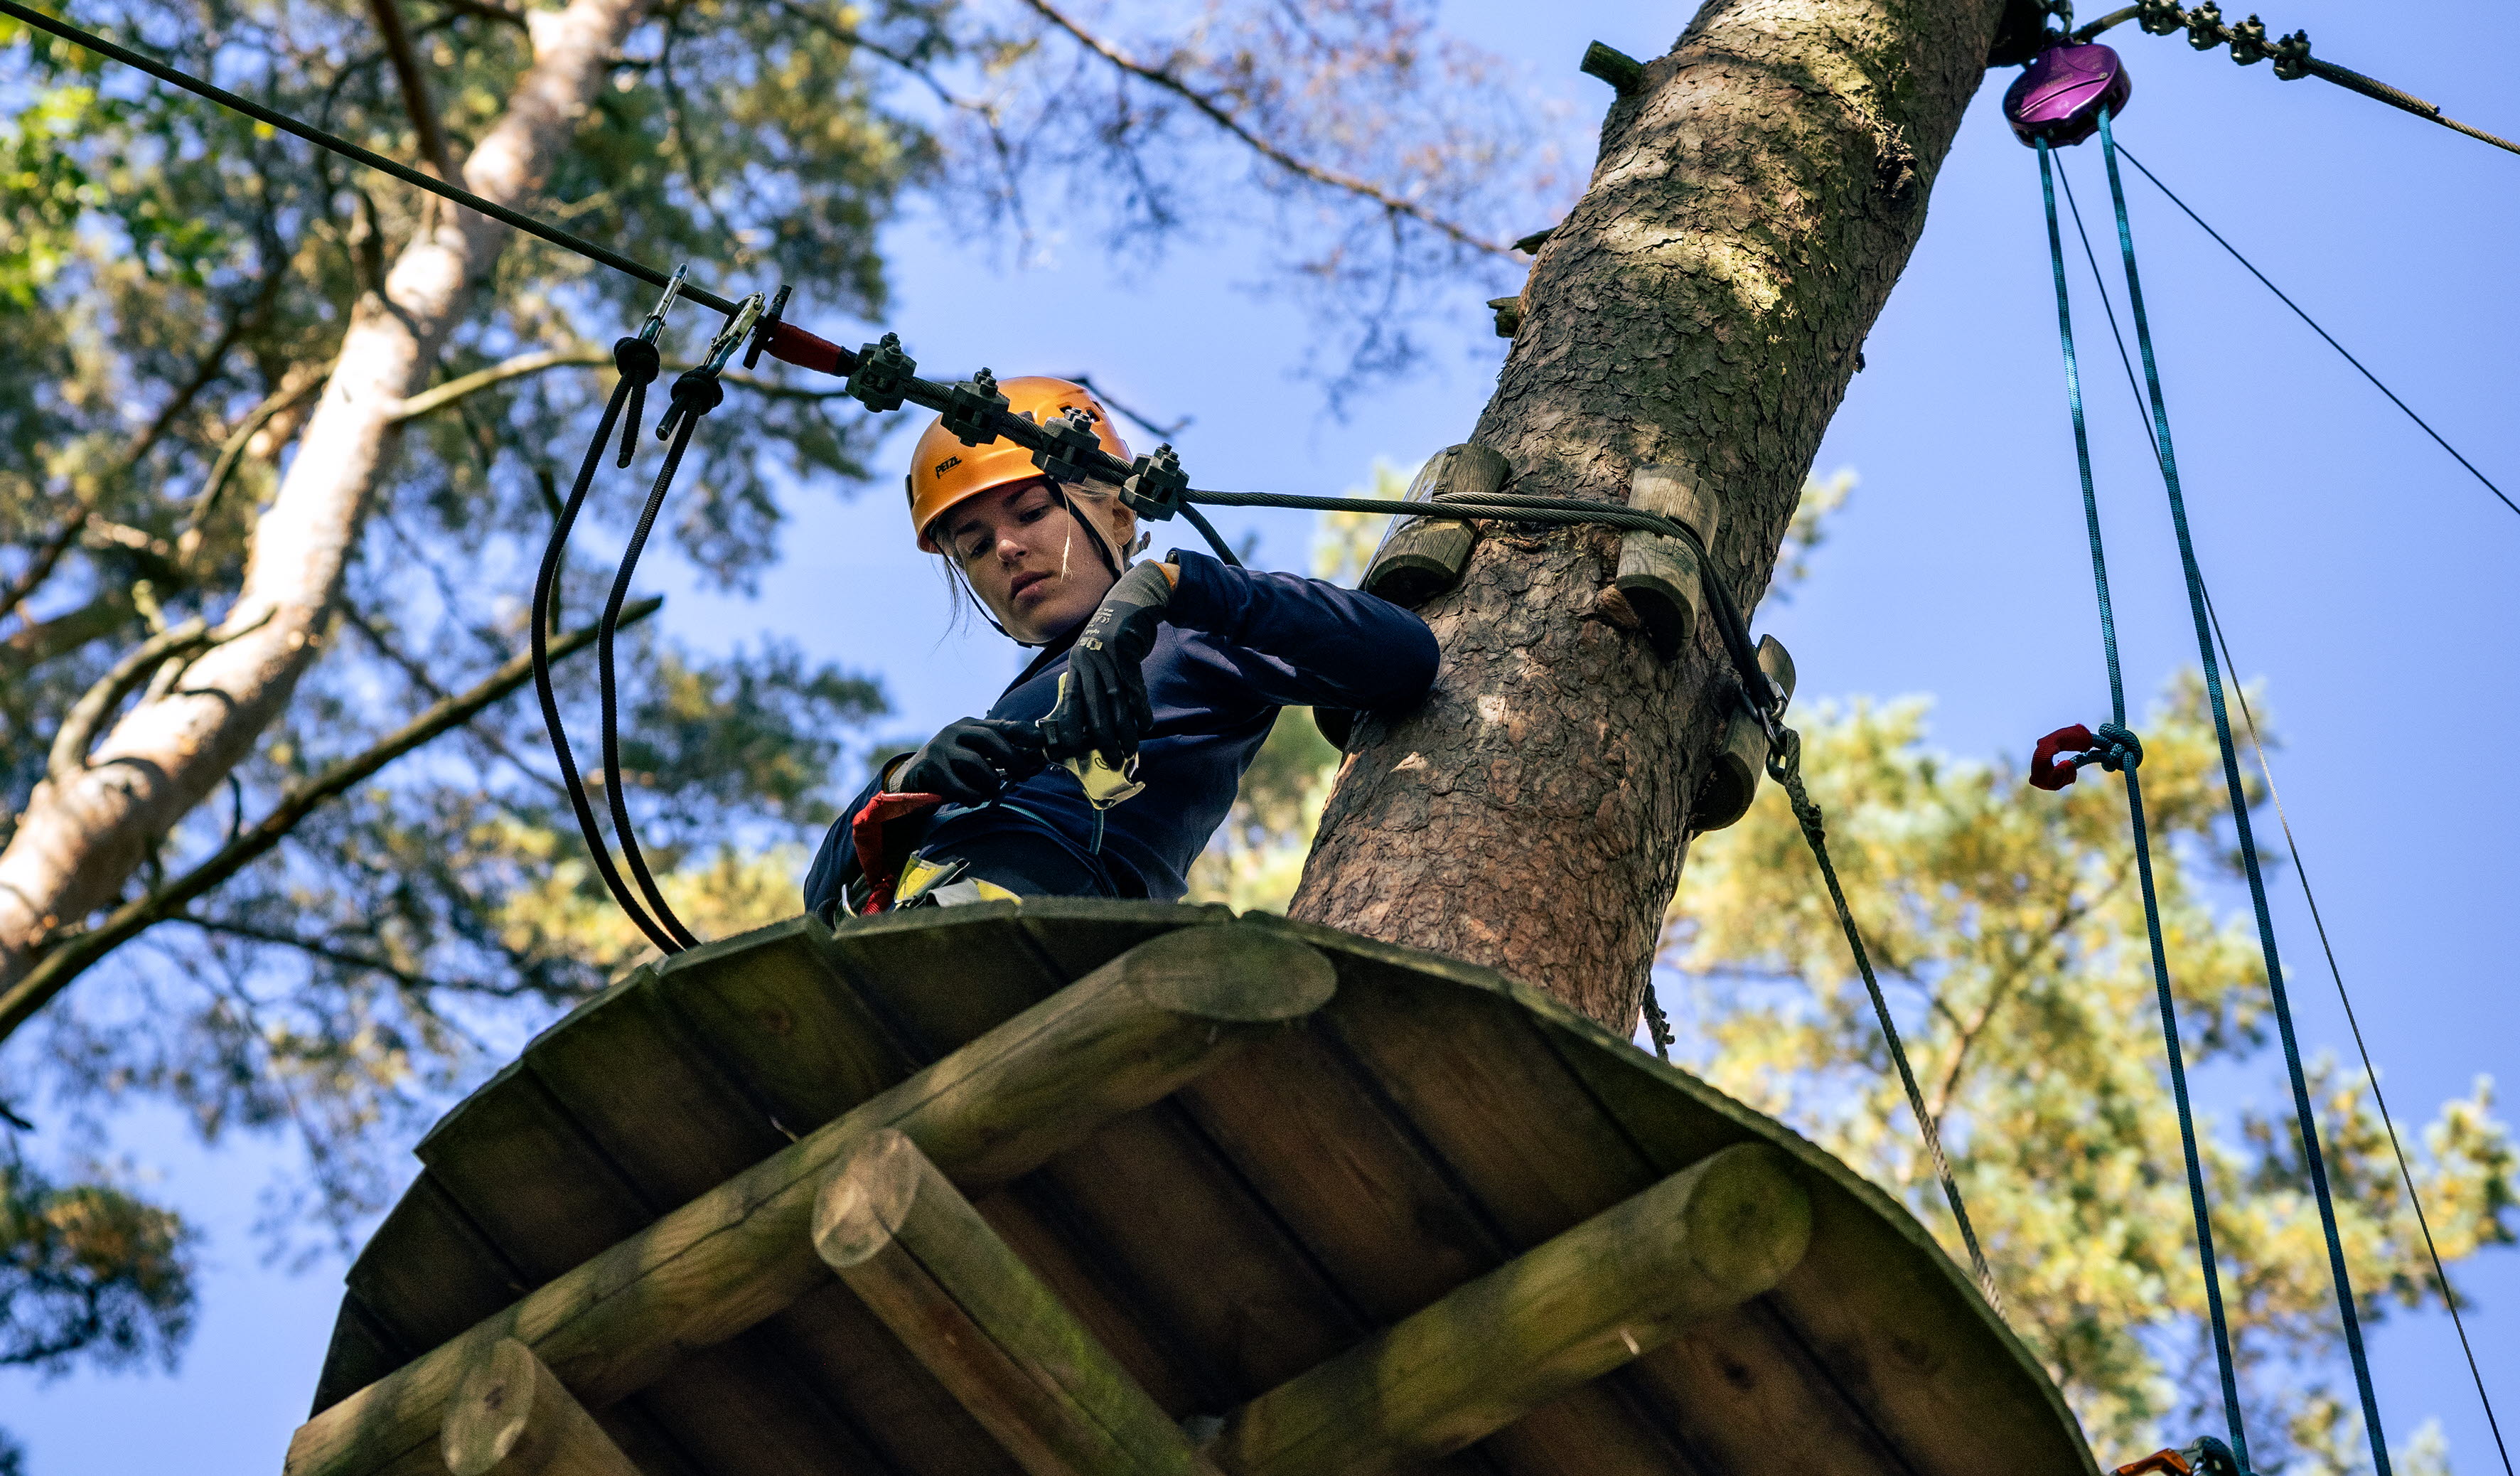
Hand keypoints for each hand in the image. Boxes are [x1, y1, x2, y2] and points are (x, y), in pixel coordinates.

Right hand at [896, 717, 1046, 803]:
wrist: (912, 781)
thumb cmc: (952, 770)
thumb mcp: (974, 757)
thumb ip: (998, 758)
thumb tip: (1033, 765)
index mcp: (969, 726)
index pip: (1000, 726)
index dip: (1022, 731)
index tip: (1041, 740)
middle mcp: (954, 732)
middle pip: (989, 740)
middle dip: (1012, 758)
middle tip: (1025, 775)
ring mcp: (939, 748)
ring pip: (975, 763)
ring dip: (990, 781)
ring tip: (993, 792)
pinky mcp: (928, 768)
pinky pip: (958, 785)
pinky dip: (972, 795)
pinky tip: (974, 799)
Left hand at [1041, 561, 1172, 764]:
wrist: (1131, 603)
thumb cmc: (1113, 639)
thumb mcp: (1093, 658)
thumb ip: (1090, 686)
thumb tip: (1089, 722)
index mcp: (1076, 668)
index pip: (1067, 704)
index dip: (1067, 729)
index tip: (1069, 752)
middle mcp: (1088, 663)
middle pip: (1093, 708)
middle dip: (1102, 739)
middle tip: (1112, 760)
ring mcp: (1107, 657)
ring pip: (1115, 702)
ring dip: (1124, 729)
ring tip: (1131, 750)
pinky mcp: (1127, 651)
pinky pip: (1134, 687)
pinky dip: (1140, 708)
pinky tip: (1145, 725)